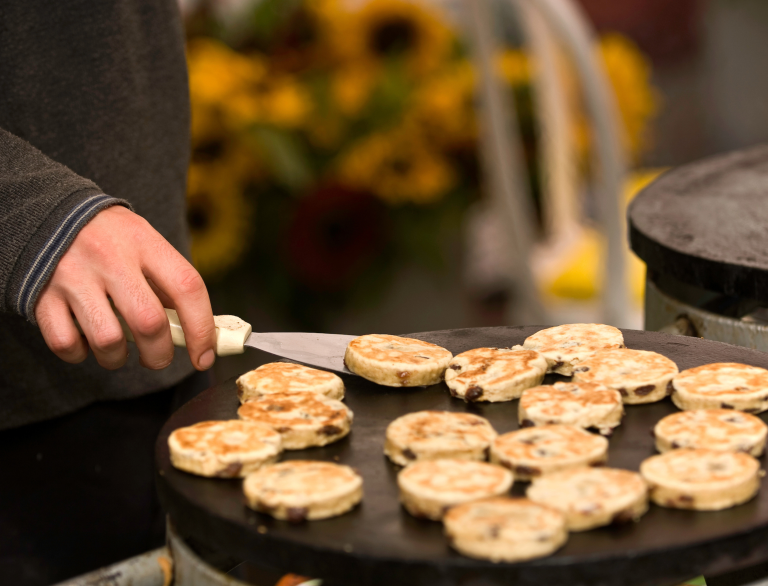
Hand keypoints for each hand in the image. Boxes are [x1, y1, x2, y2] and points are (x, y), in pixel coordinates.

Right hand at [34, 206, 216, 370]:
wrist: (49, 212)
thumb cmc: (111, 238)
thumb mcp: (145, 244)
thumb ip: (168, 283)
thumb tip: (197, 333)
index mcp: (145, 243)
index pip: (187, 288)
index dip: (202, 328)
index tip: (205, 356)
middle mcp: (110, 258)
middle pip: (149, 323)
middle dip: (160, 354)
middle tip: (159, 358)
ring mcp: (74, 277)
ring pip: (108, 341)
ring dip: (118, 358)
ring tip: (119, 350)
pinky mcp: (43, 296)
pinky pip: (66, 344)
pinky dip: (79, 354)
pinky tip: (86, 341)